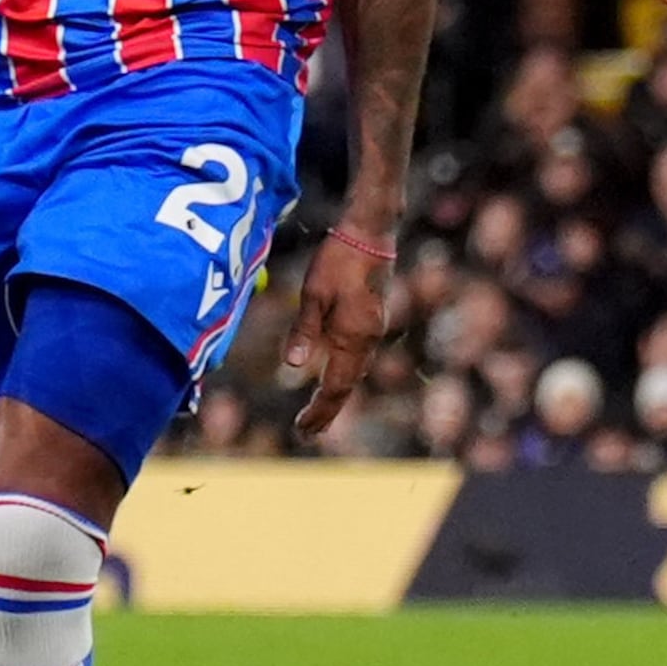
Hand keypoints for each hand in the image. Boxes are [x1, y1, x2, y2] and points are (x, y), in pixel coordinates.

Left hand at [284, 230, 395, 436]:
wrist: (372, 232)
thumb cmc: (339, 259)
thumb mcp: (314, 293)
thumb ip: (305, 330)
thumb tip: (293, 366)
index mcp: (354, 336)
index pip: (336, 386)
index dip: (320, 410)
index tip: (304, 430)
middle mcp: (368, 339)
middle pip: (347, 386)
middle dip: (327, 411)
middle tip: (307, 433)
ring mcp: (373, 330)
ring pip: (354, 373)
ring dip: (336, 395)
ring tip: (317, 414)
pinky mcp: (372, 320)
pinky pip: (357, 358)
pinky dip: (344, 375)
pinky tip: (333, 378)